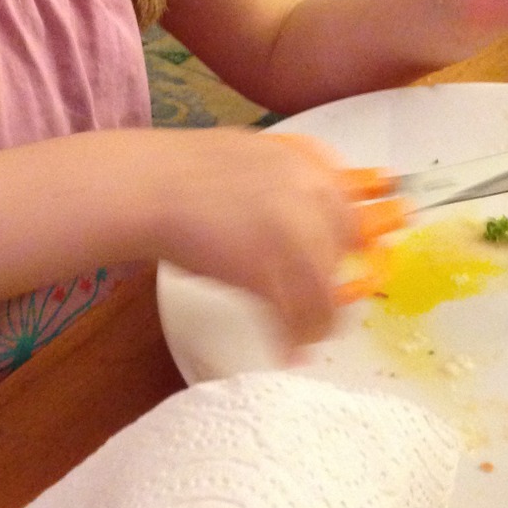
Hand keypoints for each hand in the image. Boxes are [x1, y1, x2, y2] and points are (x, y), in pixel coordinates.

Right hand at [151, 128, 369, 354]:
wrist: (149, 186)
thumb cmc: (184, 171)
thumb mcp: (253, 155)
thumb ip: (290, 179)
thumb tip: (309, 210)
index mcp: (311, 163)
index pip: (354, 209)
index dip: (358, 242)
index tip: (358, 261)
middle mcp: (313, 195)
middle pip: (346, 251)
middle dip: (338, 281)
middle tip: (326, 304)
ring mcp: (294, 234)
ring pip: (326, 293)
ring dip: (320, 321)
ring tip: (306, 337)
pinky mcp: (269, 272)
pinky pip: (296, 318)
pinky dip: (294, 340)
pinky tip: (290, 351)